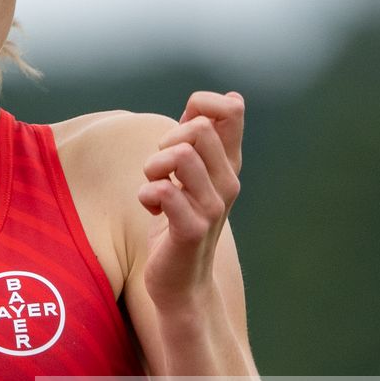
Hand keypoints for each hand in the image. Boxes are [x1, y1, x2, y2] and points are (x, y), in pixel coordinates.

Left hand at [136, 90, 244, 311]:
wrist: (181, 282)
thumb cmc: (180, 222)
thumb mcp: (193, 175)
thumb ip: (200, 139)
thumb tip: (224, 99)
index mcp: (228, 165)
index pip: (231, 112)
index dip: (202, 105)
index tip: (181, 129)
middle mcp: (227, 183)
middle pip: (199, 128)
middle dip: (167, 139)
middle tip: (159, 166)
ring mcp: (213, 207)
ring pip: (180, 154)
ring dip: (153, 166)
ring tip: (153, 185)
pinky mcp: (193, 229)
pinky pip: (166, 190)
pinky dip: (148, 194)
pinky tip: (151, 208)